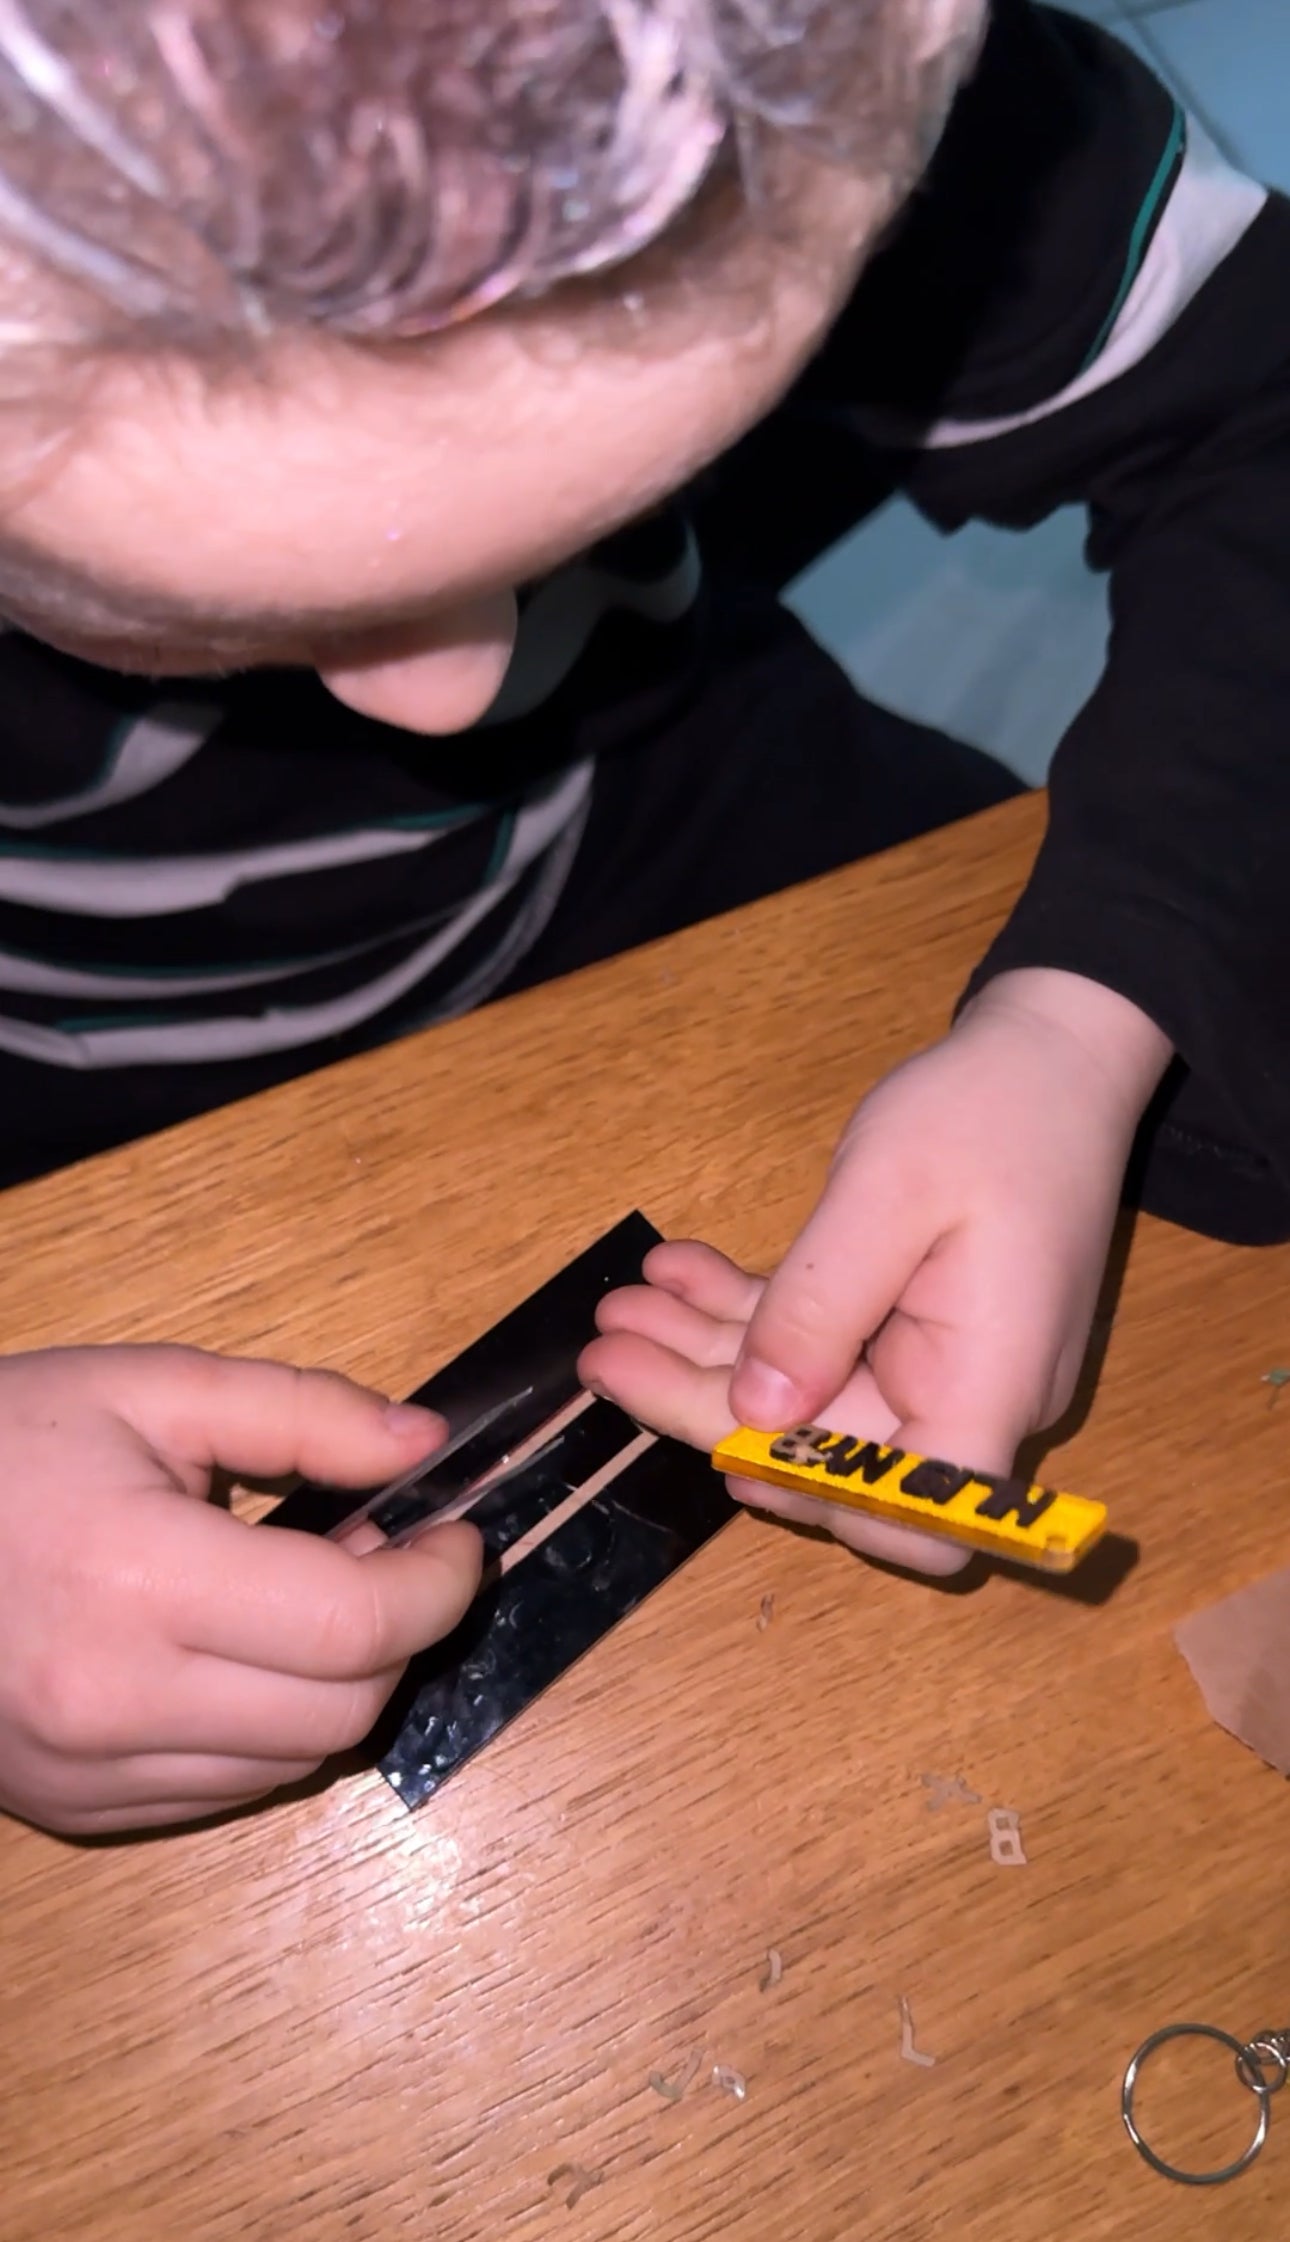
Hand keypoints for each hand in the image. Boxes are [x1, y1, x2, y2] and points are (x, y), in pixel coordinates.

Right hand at [0, 1347, 480, 1835]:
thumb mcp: (145, 1388)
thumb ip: (299, 1412)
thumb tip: (425, 1446)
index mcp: (140, 1581)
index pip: (355, 1626)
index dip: (438, 1584)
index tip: (455, 1536)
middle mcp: (116, 1703)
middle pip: (343, 1711)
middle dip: (398, 1635)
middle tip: (382, 1556)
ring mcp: (88, 1773)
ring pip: (293, 1764)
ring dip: (337, 1686)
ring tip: (306, 1598)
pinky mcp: (71, 1809)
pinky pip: (223, 1791)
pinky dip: (266, 1729)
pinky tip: (239, 1654)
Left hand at [583, 970, 1169, 1571]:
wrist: (1054, 1051)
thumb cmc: (990, 1110)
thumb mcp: (890, 1191)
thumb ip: (820, 1305)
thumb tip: (757, 1410)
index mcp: (992, 1381)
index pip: (921, 1519)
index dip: (821, 1500)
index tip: (723, 1451)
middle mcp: (973, 1394)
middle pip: (834, 1449)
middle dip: (713, 1404)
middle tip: (606, 1353)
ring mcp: (942, 1362)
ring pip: (810, 1394)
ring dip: (712, 1352)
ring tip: (623, 1308)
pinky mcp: (912, 1326)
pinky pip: (821, 1342)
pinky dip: (751, 1313)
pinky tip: (681, 1274)